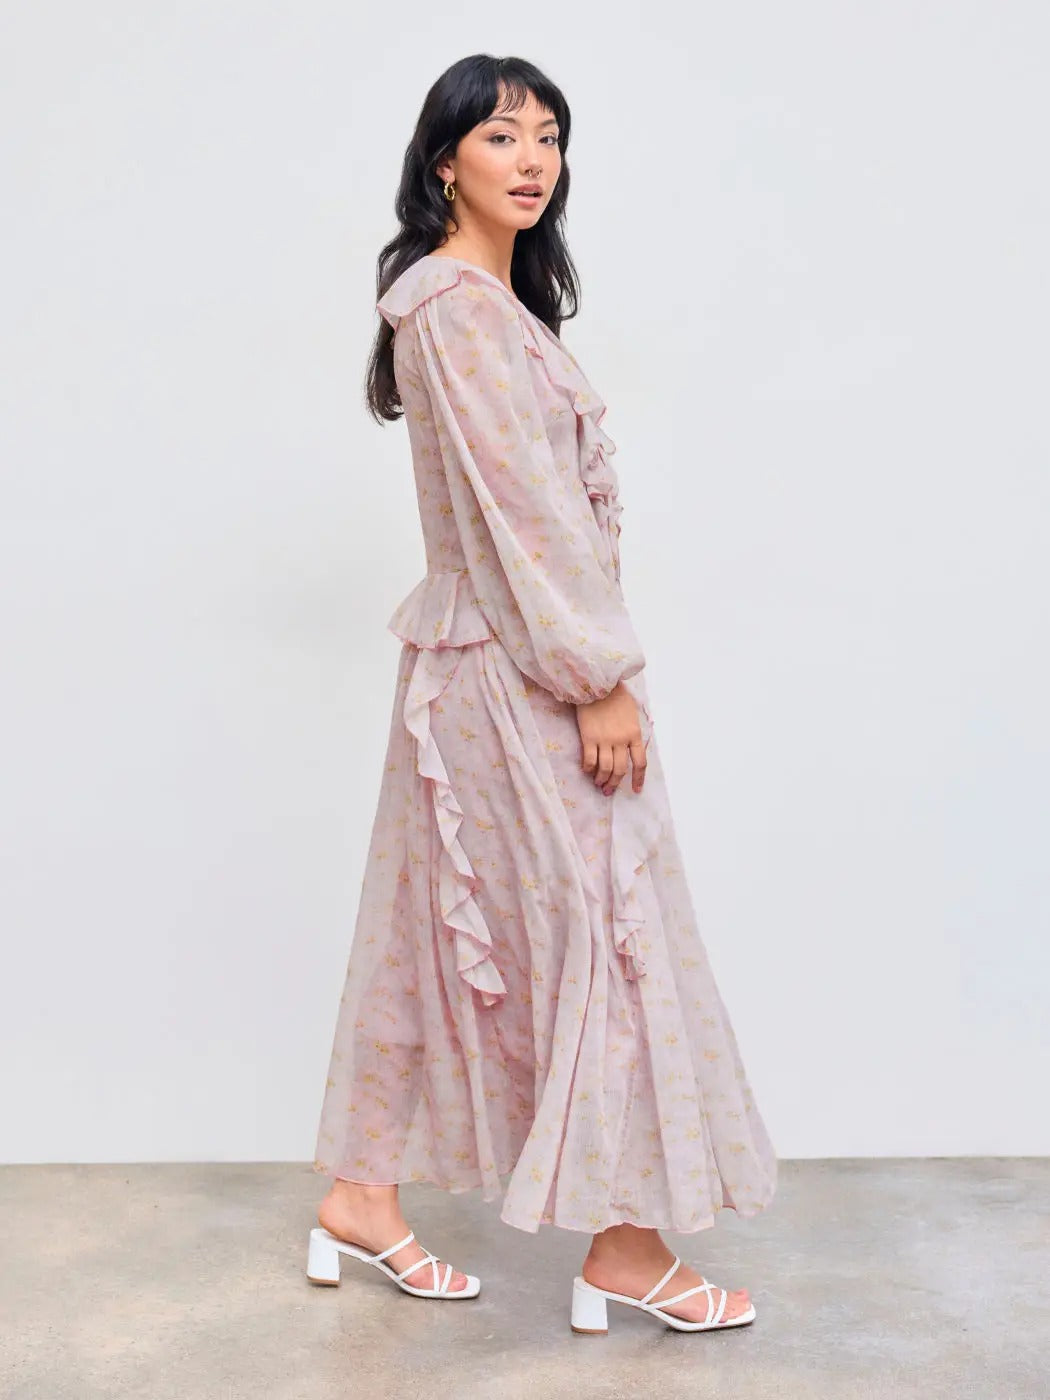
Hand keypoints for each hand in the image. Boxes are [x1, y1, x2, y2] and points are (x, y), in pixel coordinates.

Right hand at [576, 681, 646, 795]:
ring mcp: (604, 740)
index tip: (636, 789)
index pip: (640, 762)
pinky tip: (586, 770)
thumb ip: (633, 731)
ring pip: (605, 768)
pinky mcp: (588, 737)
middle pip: (620, 769)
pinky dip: (588, 768)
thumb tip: (631, 747)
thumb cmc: (616, 695)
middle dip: (615, 783)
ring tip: (598, 783)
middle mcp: (621, 740)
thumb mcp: (632, 713)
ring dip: (601, 779)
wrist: (597, 684)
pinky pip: (589, 760)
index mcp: (634, 734)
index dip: (638, 779)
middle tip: (609, 790)